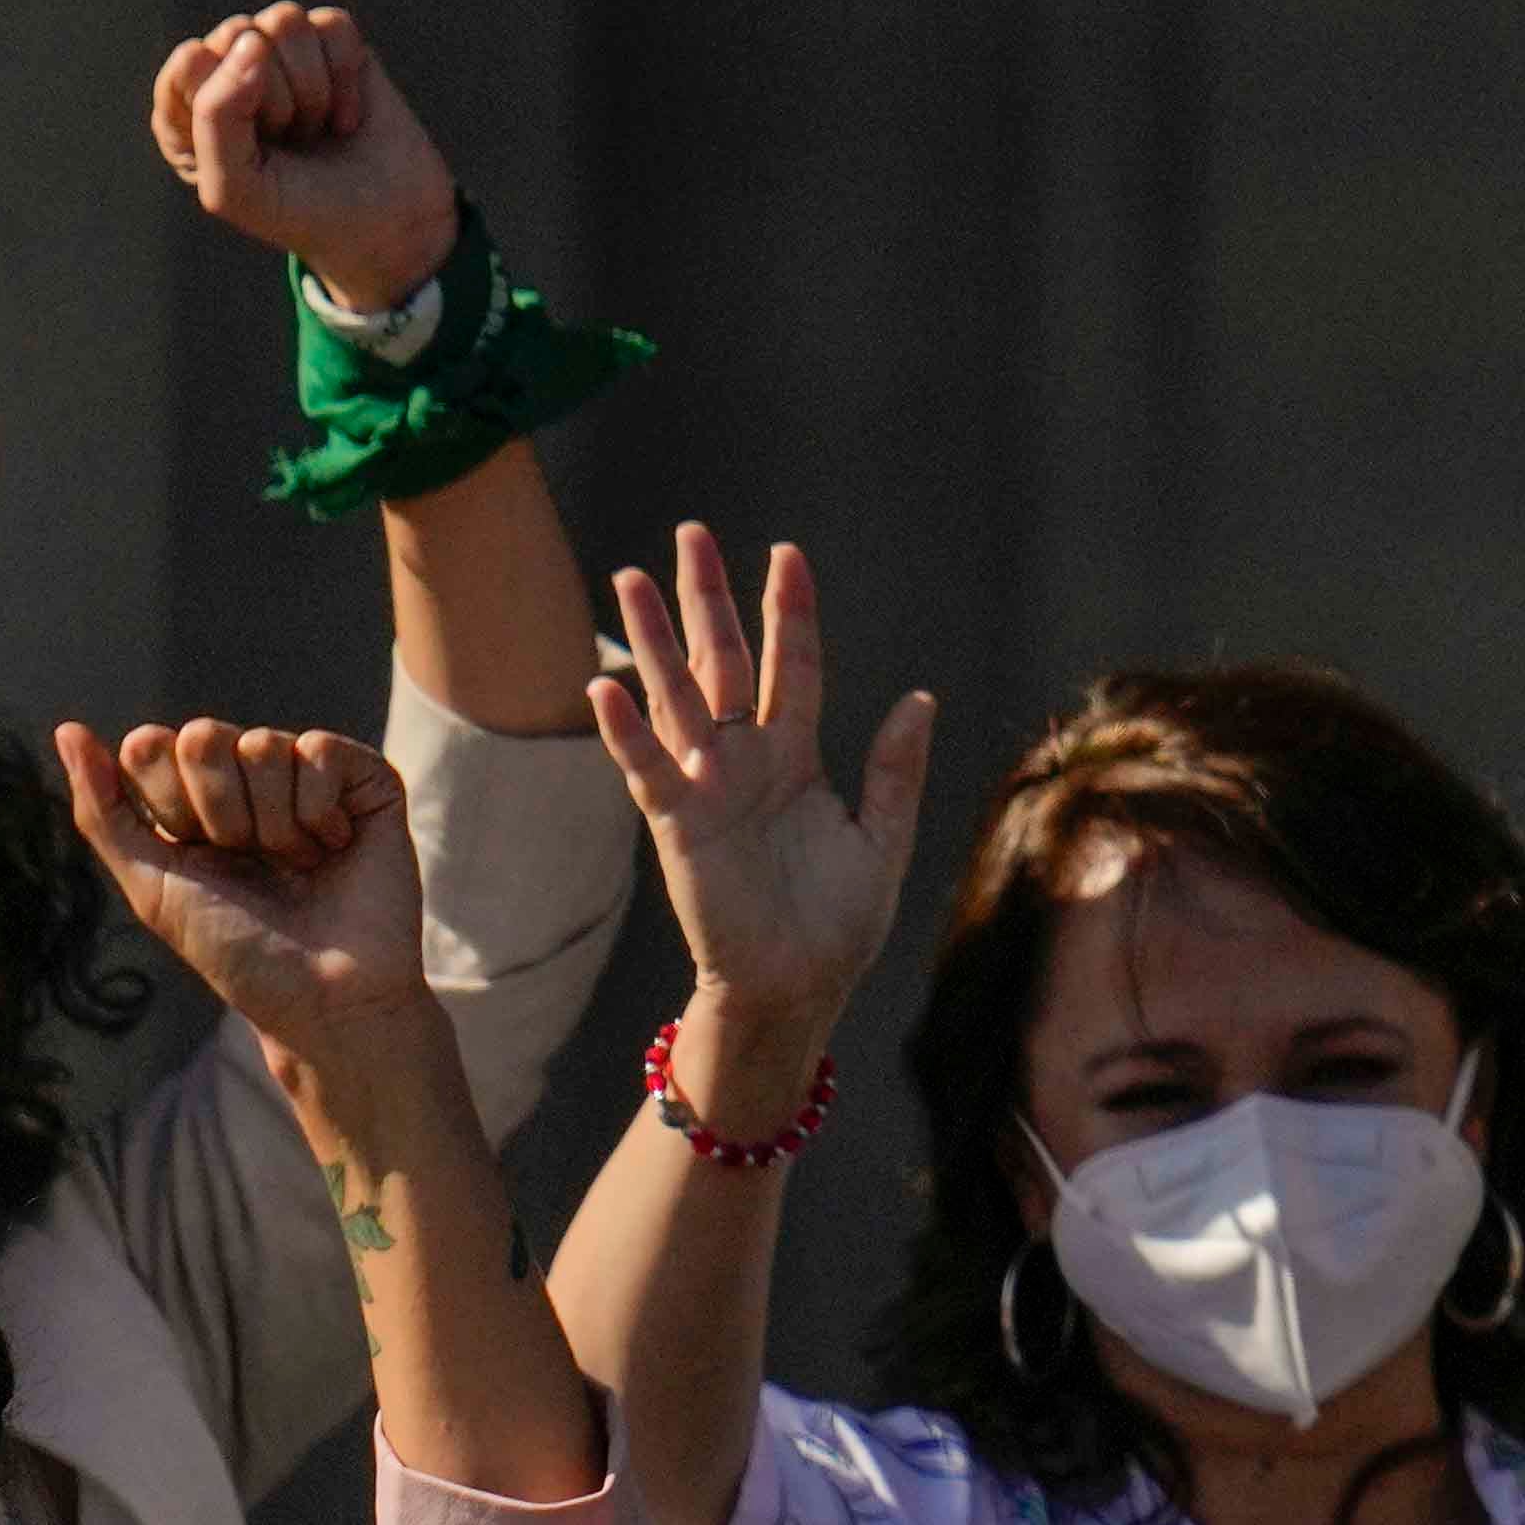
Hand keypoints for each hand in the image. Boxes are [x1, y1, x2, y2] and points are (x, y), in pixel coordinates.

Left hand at [56, 719, 431, 1054]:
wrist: (324, 996)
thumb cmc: (239, 950)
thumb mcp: (153, 885)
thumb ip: (103, 811)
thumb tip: (67, 729)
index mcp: (192, 799)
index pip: (150, 745)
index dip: (166, 803)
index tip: (195, 855)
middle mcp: (248, 779)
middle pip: (201, 736)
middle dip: (218, 812)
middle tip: (250, 860)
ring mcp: (307, 775)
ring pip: (262, 744)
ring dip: (273, 824)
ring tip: (297, 865)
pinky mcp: (366, 780)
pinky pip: (319, 750)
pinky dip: (318, 811)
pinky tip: (334, 848)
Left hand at [152, 0, 464, 314]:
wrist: (388, 228)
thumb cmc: (302, 212)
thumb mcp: (235, 187)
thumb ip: (215, 114)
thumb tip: (252, 39)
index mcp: (187, 107)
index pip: (190, 63)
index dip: (229, 106)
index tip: (255, 152)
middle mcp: (230, 71)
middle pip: (239, 34)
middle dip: (276, 97)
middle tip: (293, 141)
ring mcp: (283, 55)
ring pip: (285, 20)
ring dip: (313, 87)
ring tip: (317, 126)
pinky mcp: (333, 46)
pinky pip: (332, 25)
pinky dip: (347, 75)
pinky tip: (346, 114)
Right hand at [589, 528, 945, 1030]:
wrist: (798, 991)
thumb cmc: (836, 926)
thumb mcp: (882, 841)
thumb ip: (894, 771)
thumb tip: (920, 699)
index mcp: (796, 758)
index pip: (795, 666)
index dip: (791, 611)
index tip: (787, 552)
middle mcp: (746, 760)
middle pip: (725, 661)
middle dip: (708, 599)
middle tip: (691, 533)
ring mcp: (706, 787)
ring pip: (677, 696)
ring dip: (653, 640)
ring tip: (632, 578)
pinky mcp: (677, 825)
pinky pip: (648, 768)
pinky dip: (627, 730)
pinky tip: (604, 685)